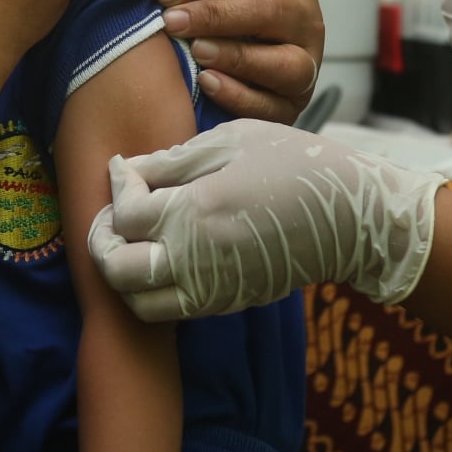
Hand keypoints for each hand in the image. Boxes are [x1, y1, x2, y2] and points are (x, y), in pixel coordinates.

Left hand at [87, 120, 442, 320]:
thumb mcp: (232, 141)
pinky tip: (162, 255)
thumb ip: (174, 159)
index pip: (126, 213)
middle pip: (116, 269)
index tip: (124, 167)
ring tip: (130, 240)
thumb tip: (130, 168)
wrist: (349, 217)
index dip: (117, 186)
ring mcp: (212, 289)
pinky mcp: (226, 303)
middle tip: (111, 213)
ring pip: (138, 301)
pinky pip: (171, 310)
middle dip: (102, 239)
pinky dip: (152, 289)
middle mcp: (195, 260)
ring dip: (122, 272)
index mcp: (194, 212)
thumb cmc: (295, 164)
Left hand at [156, 0, 323, 123]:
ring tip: (196, 51)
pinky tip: (207, 83)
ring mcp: (306, 65)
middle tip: (172, 21)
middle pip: (269, 9)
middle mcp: (306, 21)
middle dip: (215, 14)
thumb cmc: (233, 13)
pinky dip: (239, 95)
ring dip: (235, 55)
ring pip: (282, 61)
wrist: (252, 70)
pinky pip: (271, 104)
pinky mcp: (292, 105)